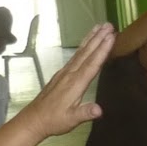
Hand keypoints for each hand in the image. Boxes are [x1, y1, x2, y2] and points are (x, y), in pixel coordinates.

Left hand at [18, 23, 113, 137]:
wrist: (35, 118)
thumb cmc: (54, 120)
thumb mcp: (71, 120)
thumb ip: (85, 113)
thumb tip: (99, 110)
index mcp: (75, 84)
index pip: (91, 64)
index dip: (102, 50)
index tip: (111, 37)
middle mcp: (70, 74)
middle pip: (86, 53)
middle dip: (99, 38)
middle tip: (109, 25)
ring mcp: (65, 72)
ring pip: (80, 52)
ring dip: (91, 38)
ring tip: (100, 26)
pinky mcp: (62, 73)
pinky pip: (75, 56)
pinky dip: (83, 46)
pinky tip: (87, 43)